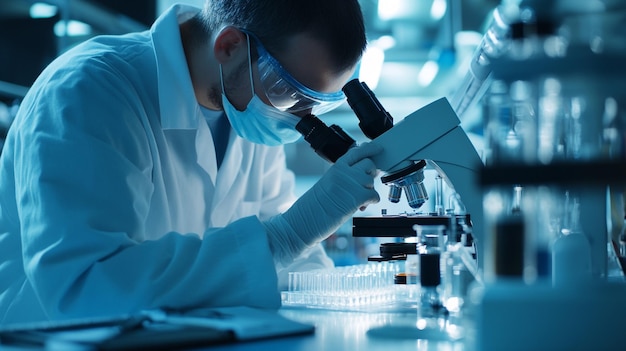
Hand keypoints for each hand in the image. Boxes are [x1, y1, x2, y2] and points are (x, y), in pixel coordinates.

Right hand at [264, 142, 381, 263]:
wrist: (305, 221)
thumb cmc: (314, 206)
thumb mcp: (328, 183)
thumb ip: (344, 176)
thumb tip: (363, 176)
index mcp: (336, 167)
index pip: (356, 152)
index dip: (370, 149)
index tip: (378, 148)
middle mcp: (344, 172)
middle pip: (368, 164)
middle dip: (370, 175)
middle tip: (364, 186)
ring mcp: (351, 183)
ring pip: (372, 181)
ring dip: (368, 191)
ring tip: (357, 201)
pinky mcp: (357, 197)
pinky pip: (375, 196)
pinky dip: (371, 202)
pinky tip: (361, 207)